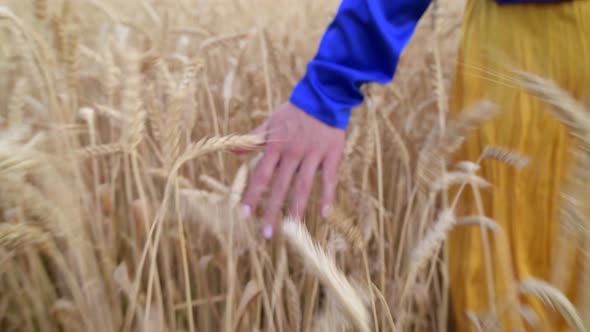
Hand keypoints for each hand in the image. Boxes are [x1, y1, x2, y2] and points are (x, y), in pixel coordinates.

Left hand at [239, 102, 344, 237]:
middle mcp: (293, 152)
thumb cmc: (294, 112)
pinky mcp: (332, 154)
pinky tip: (324, 214)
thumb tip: (230, 151)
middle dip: (272, 211)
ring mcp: (313, 154)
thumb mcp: (270, 123)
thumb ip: (252, 140)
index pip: (261, 175)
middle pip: (280, 186)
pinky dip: (327, 196)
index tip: (245, 214)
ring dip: (297, 208)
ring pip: (304, 186)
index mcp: (276, 146)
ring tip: (292, 229)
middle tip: (266, 233)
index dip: (252, 195)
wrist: (323, 96)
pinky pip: (329, 178)